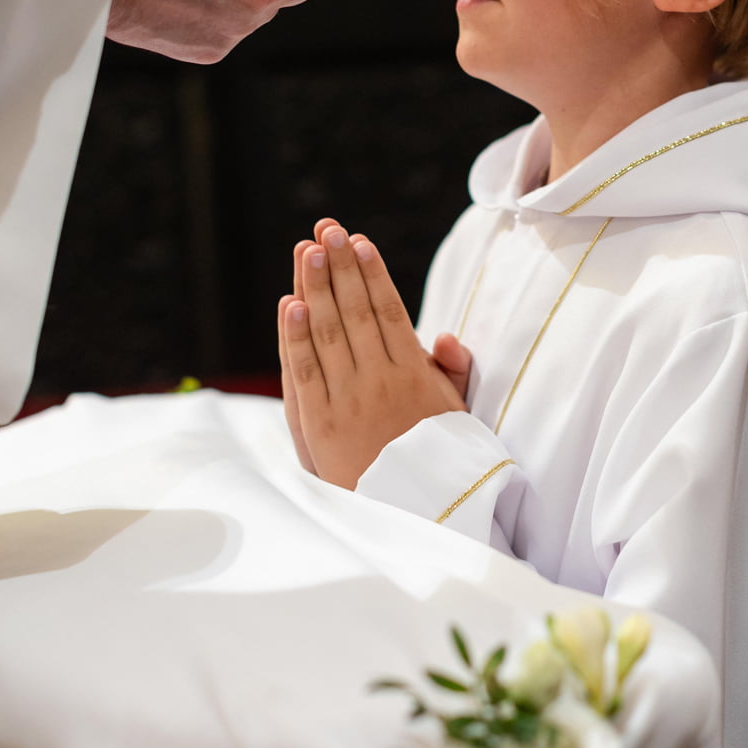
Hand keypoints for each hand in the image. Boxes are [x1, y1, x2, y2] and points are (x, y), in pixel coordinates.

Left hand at [278, 221, 466, 489]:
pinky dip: (295, 338)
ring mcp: (348, 403)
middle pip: (356, 313)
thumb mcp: (456, 415)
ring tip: (307, 250)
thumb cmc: (435, 462)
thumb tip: (441, 334)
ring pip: (328, 334)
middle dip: (340, 267)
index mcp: (415, 377)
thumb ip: (452, 371)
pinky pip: (304, 374)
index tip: (360, 241)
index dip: (373, 273)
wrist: (414, 519)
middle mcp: (380, 383)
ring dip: (316, 288)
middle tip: (328, 229)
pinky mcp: (319, 426)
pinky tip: (290, 304)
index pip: (389, 312)